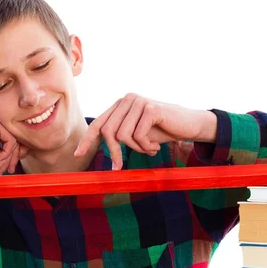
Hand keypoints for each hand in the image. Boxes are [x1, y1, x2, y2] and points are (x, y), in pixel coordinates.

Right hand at [0, 110, 28, 176]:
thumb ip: (12, 146)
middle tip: (9, 170)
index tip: (11, 167)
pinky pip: (11, 140)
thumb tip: (26, 147)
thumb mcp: (0, 151)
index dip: (16, 152)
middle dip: (14, 156)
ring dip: (9, 157)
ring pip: (15, 138)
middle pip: (16, 136)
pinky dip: (5, 154)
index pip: (14, 134)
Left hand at [74, 93, 216, 169]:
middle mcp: (127, 100)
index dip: (87, 140)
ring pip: (123, 136)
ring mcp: (138, 102)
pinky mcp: (150, 108)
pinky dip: (146, 146)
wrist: (189, 125)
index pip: (99, 123)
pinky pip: (138, 136)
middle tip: (119, 167)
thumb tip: (98, 147)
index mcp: (120, 105)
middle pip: (108, 131)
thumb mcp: (136, 134)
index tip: (78, 154)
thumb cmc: (162, 131)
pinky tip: (156, 145)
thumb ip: (119, 135)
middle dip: (115, 153)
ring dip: (136, 149)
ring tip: (149, 148)